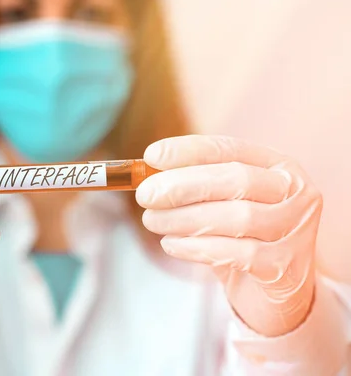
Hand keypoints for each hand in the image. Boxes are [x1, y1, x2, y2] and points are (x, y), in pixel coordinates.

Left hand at [136, 135, 319, 336]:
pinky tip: (171, 244)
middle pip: (236, 179)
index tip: (151, 156)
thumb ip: (193, 185)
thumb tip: (145, 171)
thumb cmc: (241, 238)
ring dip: (184, 218)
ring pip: (236, 217)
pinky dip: (197, 247)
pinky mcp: (286, 266)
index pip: (231, 149)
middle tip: (145, 195)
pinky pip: (237, 253)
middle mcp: (295, 192)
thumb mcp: (221, 204)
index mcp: (278, 166)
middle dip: (183, 185)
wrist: (273, 292)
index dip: (189, 150)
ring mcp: (296, 229)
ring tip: (152, 221)